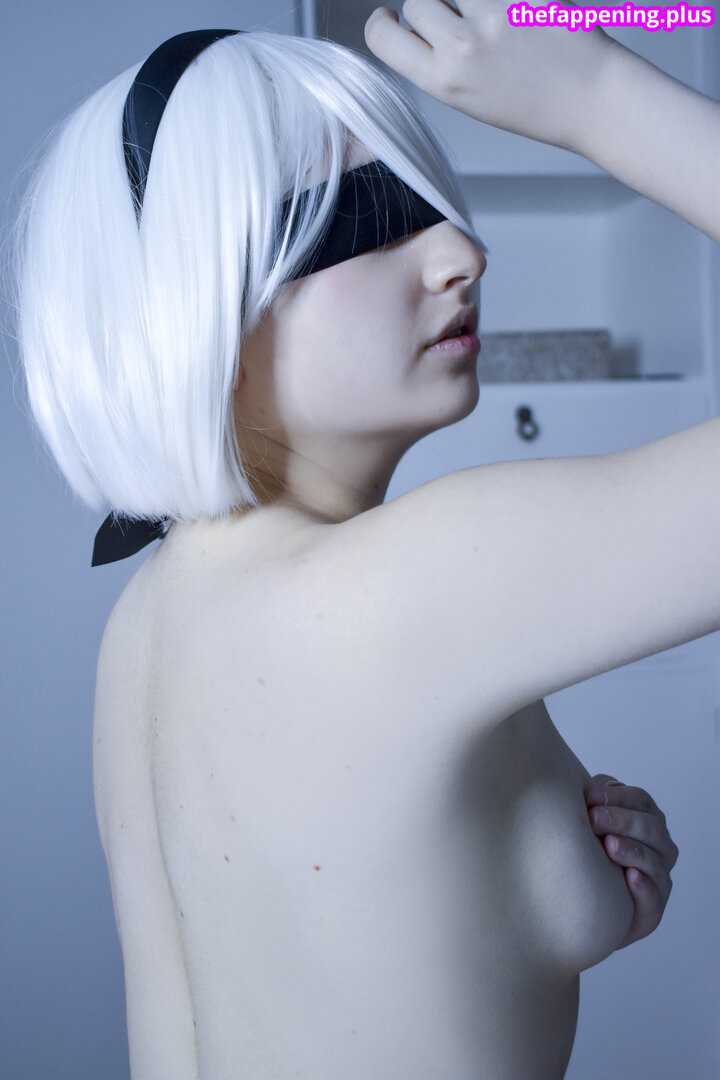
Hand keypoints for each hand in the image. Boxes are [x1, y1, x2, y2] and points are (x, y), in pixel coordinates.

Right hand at [364, 0, 620, 154]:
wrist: (592, 98)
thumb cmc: (537, 105)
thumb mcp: (471, 99)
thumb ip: (440, 62)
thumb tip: (417, 23)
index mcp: (443, 82)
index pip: (382, 37)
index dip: (383, 23)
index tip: (391, 19)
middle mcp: (462, 47)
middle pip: (417, 1)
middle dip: (436, 9)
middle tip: (464, 25)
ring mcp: (493, 14)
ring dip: (467, 0)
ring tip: (494, 19)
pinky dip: (500, 0)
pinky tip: (516, 14)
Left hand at [585, 774, 678, 950]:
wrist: (583, 907)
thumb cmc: (588, 856)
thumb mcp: (589, 825)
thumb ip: (594, 803)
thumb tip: (589, 787)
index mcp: (647, 820)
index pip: (641, 801)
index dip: (618, 796)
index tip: (590, 796)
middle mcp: (660, 848)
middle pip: (652, 827)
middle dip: (622, 820)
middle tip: (593, 819)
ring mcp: (659, 878)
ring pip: (655, 861)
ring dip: (632, 850)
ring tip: (609, 845)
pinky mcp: (652, 910)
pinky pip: (654, 898)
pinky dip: (643, 886)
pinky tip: (629, 877)